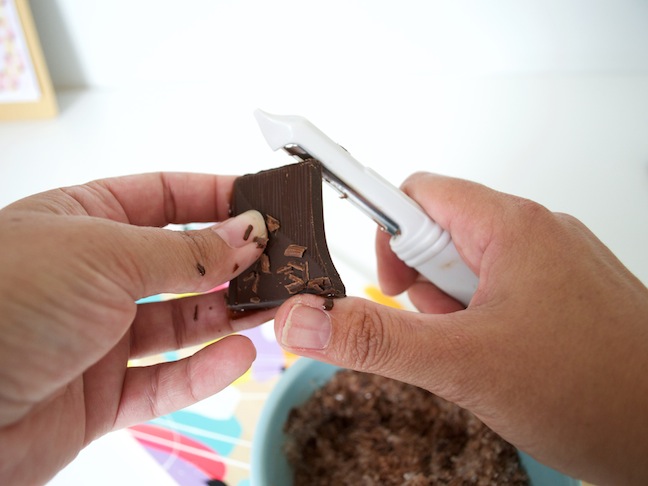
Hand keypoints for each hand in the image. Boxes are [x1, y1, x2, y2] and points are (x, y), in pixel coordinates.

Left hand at [0, 173, 272, 484]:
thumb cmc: (2, 304)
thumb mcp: (105, 255)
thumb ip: (185, 251)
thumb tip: (245, 234)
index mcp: (79, 222)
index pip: (161, 197)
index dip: (213, 196)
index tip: (260, 201)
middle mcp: (90, 277)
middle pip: (180, 262)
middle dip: (232, 260)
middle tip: (279, 259)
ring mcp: (96, 337)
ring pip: (180, 323)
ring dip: (229, 316)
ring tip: (272, 306)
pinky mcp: (99, 397)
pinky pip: (164, 383)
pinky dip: (204, 372)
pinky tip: (237, 356)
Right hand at [274, 173, 647, 485]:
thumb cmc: (596, 393)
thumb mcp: (463, 365)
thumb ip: (376, 339)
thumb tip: (307, 321)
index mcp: (513, 227)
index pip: (417, 193)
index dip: (383, 231)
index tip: (365, 269)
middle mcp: (536, 234)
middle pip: (440, 234)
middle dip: (421, 287)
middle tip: (436, 330)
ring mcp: (554, 266)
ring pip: (468, 269)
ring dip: (451, 310)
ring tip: (473, 352)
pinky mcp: (563, 296)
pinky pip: (499, 293)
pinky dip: (480, 322)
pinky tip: (499, 359)